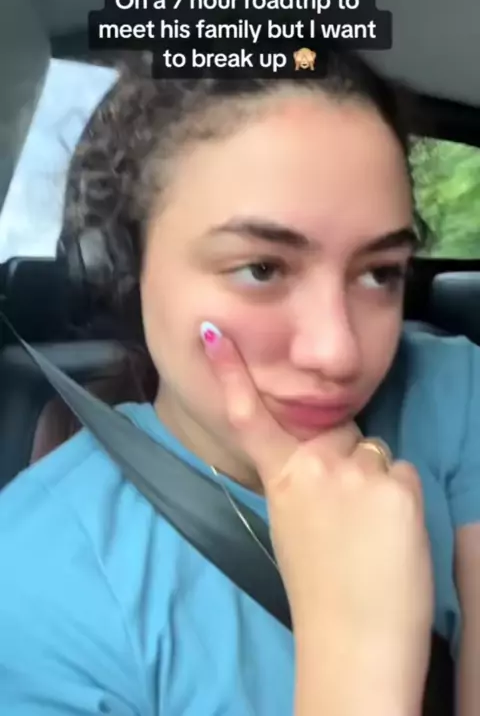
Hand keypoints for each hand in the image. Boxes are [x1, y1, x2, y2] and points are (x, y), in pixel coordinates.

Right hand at [203, 325, 433, 711]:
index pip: (250, 417)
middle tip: (347, 515)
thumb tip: (321, 459)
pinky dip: (401, 499)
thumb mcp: (290, 526)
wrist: (354, 642)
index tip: (213, 334)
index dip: (230, 372)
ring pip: (375, 455)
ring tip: (369, 534)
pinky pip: (402, 474)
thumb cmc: (319, 591)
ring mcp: (358, 473)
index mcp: (281, 478)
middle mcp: (316, 465)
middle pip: (339, 434)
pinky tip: (391, 536)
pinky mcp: (397, 487)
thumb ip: (299, 482)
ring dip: (376, 483)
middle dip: (346, 459)